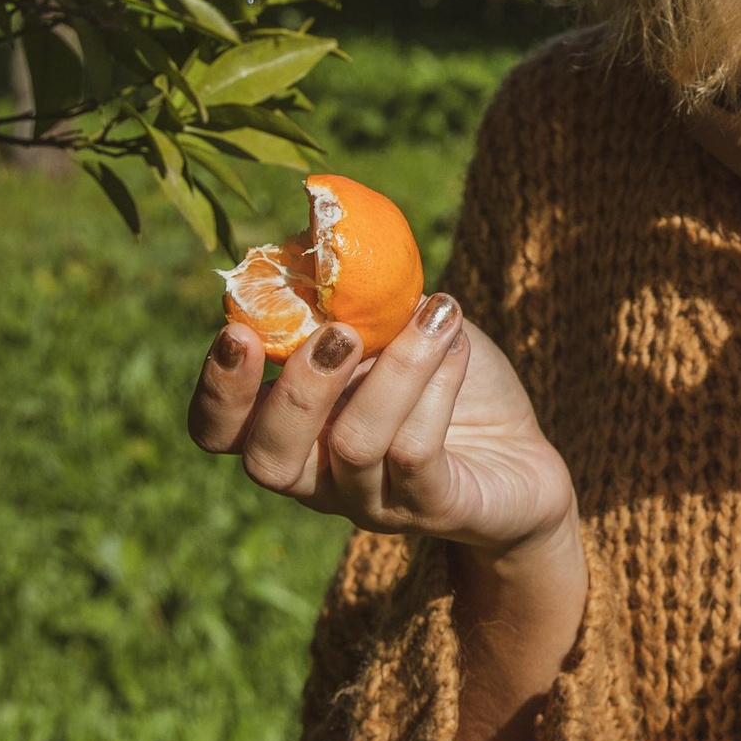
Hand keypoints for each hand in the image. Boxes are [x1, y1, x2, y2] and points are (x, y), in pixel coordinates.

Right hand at [188, 293, 577, 560]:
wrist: (523, 451)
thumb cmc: (445, 381)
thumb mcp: (395, 327)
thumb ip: (350, 297)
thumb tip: (321, 231)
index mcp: (291, 430)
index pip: (219, 431)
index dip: (217, 390)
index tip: (238, 331)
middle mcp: (320, 478)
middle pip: (269, 460)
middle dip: (297, 390)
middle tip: (339, 332)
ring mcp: (375, 502)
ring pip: (356, 445)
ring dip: (395, 369)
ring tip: (435, 313)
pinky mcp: (435, 509)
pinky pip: (418, 454)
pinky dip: (437, 387)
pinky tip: (457, 342)